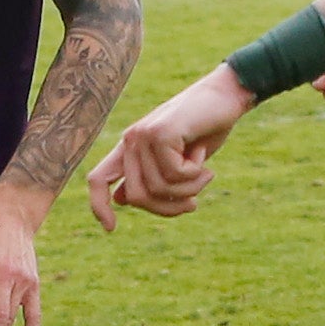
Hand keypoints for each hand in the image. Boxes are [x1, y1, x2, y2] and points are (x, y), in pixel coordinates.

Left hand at [85, 63, 251, 226]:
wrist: (227, 96)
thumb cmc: (204, 130)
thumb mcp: (176, 161)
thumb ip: (151, 177)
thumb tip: (123, 199)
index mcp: (129, 148)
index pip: (98, 178)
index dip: (99, 205)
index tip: (110, 229)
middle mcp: (130, 140)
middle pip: (137, 197)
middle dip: (168, 208)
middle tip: (193, 204)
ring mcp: (143, 135)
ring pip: (159, 188)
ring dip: (189, 190)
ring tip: (205, 173)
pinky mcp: (161, 133)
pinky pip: (175, 174)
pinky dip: (195, 175)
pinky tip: (202, 156)